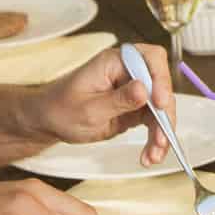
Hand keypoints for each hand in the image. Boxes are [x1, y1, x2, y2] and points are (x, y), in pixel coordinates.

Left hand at [41, 42, 175, 165]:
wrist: (50, 122)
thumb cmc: (61, 109)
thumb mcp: (89, 109)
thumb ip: (118, 100)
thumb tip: (144, 89)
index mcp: (115, 62)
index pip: (150, 59)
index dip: (161, 79)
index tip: (159, 103)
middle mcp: (128, 72)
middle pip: (161, 86)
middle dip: (164, 114)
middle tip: (161, 138)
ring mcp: (134, 89)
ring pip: (161, 107)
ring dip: (162, 132)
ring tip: (154, 155)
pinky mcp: (135, 107)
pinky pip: (154, 121)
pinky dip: (155, 138)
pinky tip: (150, 155)